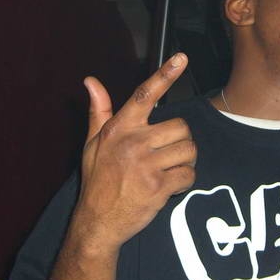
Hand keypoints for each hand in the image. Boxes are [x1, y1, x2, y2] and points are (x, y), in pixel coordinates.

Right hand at [74, 53, 195, 249]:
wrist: (98, 221)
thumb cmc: (98, 179)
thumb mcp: (93, 143)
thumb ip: (99, 111)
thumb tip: (91, 81)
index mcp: (119, 128)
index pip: (145, 94)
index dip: (165, 74)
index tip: (182, 58)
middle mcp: (133, 142)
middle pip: (181, 126)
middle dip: (180, 142)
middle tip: (166, 154)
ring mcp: (146, 164)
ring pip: (188, 150)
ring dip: (184, 162)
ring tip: (166, 170)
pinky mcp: (158, 186)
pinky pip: (189, 174)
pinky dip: (184, 182)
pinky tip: (168, 186)